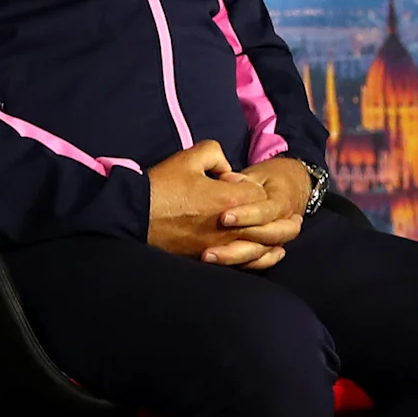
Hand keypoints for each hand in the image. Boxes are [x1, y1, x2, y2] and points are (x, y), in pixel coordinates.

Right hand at [147, 140, 278, 267]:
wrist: (135, 216)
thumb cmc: (162, 187)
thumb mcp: (189, 158)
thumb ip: (216, 154)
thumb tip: (227, 170)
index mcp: (229, 199)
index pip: (259, 193)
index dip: (249, 185)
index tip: (230, 181)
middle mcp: (231, 227)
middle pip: (267, 221)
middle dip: (272, 213)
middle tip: (271, 206)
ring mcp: (222, 246)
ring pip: (260, 245)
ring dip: (272, 237)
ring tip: (282, 231)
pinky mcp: (211, 258)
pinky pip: (245, 262)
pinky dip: (259, 257)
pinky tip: (267, 253)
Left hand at [213, 156, 315, 264]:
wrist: (291, 188)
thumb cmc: (269, 180)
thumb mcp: (258, 174)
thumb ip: (242, 179)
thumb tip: (225, 178)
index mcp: (282, 202)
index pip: (266, 212)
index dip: (246, 216)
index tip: (223, 218)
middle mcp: (284, 223)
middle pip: (267, 239)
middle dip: (240, 243)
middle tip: (211, 247)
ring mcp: (278, 239)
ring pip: (263, 254)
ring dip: (236, 258)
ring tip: (209, 256)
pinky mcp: (269, 248)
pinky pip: (260, 262)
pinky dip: (244, 264)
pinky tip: (221, 264)